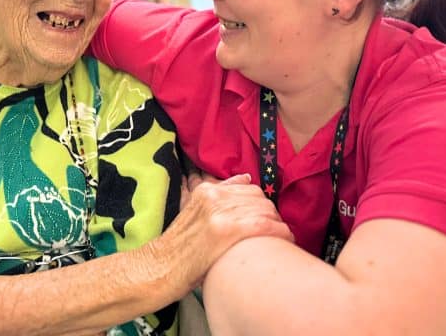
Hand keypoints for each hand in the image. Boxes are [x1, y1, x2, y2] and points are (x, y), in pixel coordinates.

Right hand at [161, 173, 293, 290]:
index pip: (249, 188)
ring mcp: (220, 213)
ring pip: (265, 210)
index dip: (263, 204)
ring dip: (278, 224)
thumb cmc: (179, 247)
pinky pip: (265, 225)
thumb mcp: (194, 211)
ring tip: (281, 238)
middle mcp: (214, 197)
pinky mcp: (227, 231)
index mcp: (206, 190)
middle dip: (272, 214)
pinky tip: (285, 240)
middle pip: (259, 198)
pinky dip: (280, 232)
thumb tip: (246, 178)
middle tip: (276, 230)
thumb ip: (219, 193)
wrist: (160, 268)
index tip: (267, 217)